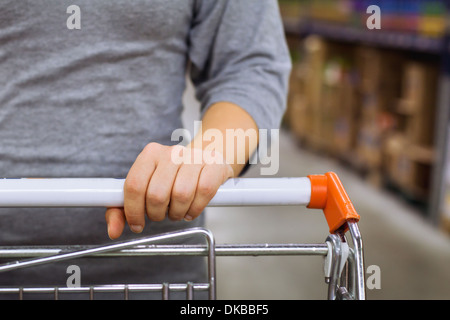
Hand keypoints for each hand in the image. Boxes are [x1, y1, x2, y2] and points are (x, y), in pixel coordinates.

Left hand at [105, 142, 233, 238]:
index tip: (137, 224)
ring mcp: (195, 157)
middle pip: (156, 194)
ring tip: (177, 211)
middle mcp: (172, 152)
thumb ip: (122, 209)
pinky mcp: (214, 164)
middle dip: (157, 214)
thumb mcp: (145, 188)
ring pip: (181, 195)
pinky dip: (196, 208)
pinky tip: (192, 208)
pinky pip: (204, 191)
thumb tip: (113, 230)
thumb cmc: (173, 177)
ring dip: (178, 213)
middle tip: (161, 215)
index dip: (133, 211)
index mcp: (150, 154)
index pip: (134, 185)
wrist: (206, 159)